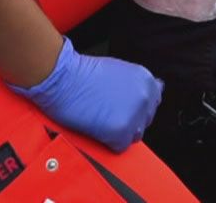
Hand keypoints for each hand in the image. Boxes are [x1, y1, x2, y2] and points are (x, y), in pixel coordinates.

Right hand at [7, 36, 163, 151]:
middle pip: (144, 121)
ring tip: (101, 119)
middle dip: (128, 120)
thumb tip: (153, 91)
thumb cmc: (83, 73)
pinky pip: (120, 146)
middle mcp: (145, 97)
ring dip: (119, 131)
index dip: (135, 108)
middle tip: (108, 113)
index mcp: (146, 80)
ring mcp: (134, 115)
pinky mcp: (120, 131)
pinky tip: (96, 127)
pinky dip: (108, 141)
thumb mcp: (118, 70)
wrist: (62, 78)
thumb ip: (135, 84)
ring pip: (134, 135)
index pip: (152, 103)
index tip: (122, 108)